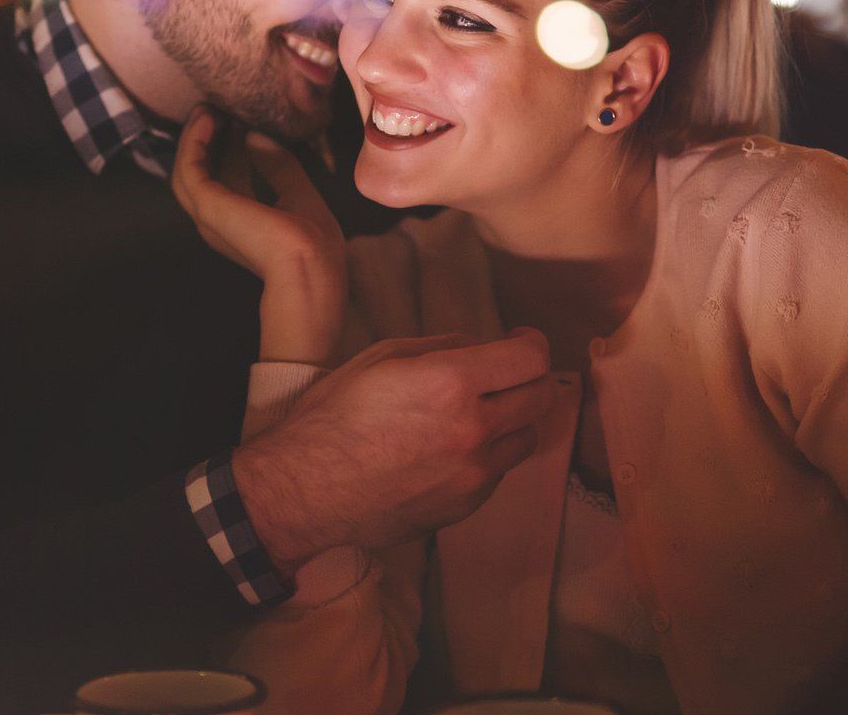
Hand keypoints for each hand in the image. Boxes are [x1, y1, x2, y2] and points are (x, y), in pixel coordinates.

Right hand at [172, 105, 346, 364]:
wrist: (312, 267)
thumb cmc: (313, 244)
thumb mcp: (298, 195)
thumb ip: (278, 167)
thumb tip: (256, 135)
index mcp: (240, 224)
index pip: (222, 181)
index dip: (224, 149)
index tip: (234, 121)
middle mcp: (218, 222)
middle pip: (199, 174)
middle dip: (203, 140)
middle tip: (212, 108)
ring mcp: (208, 216)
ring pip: (186, 170)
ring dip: (194, 137)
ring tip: (206, 108)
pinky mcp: (207, 206)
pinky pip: (189, 167)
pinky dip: (194, 141)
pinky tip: (209, 119)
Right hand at [231, 328, 557, 574]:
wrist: (305, 491)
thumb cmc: (334, 416)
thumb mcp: (381, 357)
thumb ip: (442, 347)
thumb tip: (480, 349)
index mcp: (450, 383)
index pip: (531, 358)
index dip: (532, 343)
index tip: (518, 341)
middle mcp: (474, 429)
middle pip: (541, 397)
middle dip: (529, 378)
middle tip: (505, 375)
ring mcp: (474, 473)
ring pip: (527, 437)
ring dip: (513, 420)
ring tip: (479, 415)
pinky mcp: (467, 505)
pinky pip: (498, 471)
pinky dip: (487, 454)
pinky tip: (451, 450)